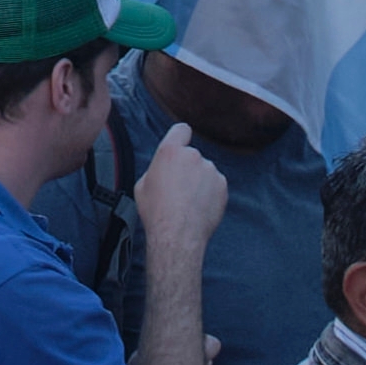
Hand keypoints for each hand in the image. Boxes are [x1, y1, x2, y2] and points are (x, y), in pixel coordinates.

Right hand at [134, 120, 229, 264]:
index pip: (181, 130)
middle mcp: (193, 156)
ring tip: (188, 204)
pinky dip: (210, 194)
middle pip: (192, 156)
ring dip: (199, 182)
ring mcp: (210, 170)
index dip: (180, 137)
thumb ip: (157, 169)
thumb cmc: (156, 211)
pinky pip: (215, 185)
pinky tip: (199, 208)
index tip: (181, 146)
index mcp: (170, 152)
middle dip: (187, 168)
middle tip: (178, 190)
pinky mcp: (222, 185)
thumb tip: (164, 170)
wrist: (177, 234)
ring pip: (205, 172)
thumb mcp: (142, 185)